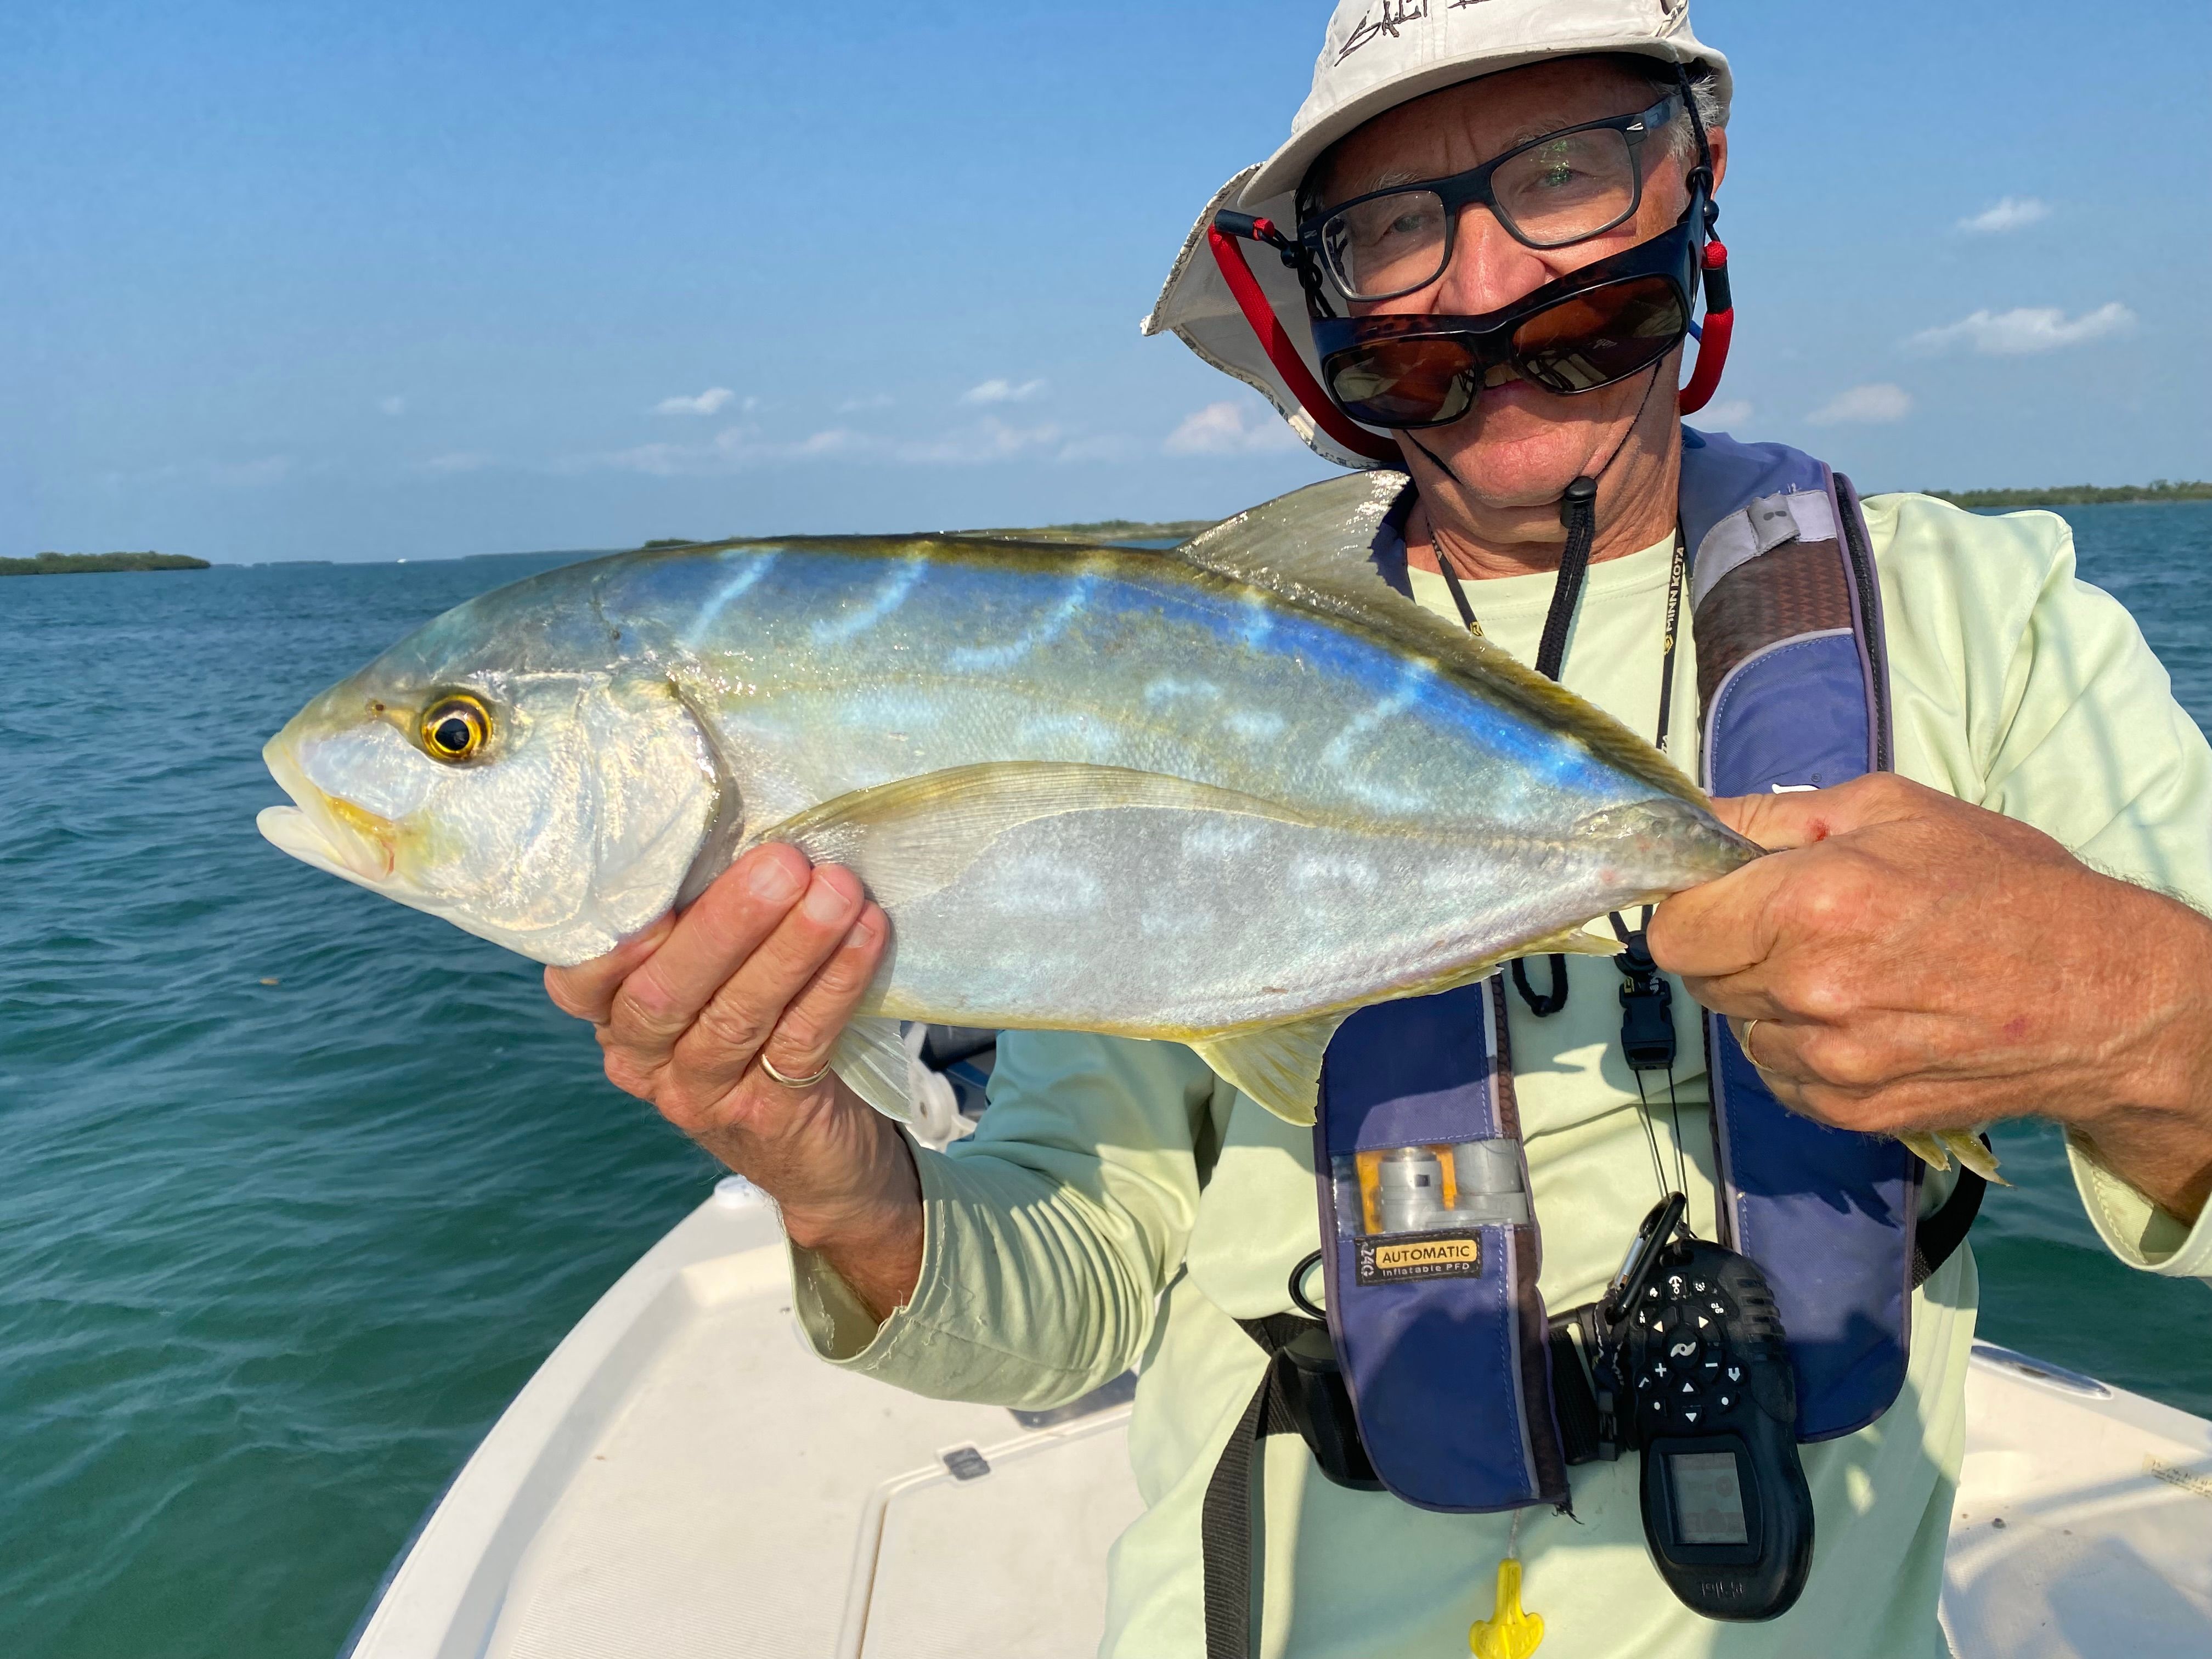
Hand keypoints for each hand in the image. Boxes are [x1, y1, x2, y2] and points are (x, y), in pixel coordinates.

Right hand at [544, 843, 922, 1317]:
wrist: (820, 1155)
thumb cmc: (759, 1028)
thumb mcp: (715, 976)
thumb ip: (705, 918)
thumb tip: (747, 820)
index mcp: (614, 1013)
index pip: (578, 974)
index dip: (615, 929)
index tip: (666, 867)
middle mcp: (642, 1058)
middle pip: (665, 992)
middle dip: (726, 922)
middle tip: (783, 862)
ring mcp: (700, 1095)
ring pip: (735, 1015)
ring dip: (792, 946)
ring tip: (838, 888)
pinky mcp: (768, 1116)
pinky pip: (802, 1040)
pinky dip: (837, 982)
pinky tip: (868, 933)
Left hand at [1648, 775, 2211, 1222]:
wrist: (2101, 998)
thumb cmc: (2005, 887)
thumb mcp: (1889, 808)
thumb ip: (1773, 817)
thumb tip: (1694, 820)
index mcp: (1809, 904)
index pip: (1673, 926)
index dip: (1691, 905)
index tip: (1720, 893)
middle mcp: (1807, 990)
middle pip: (1699, 976)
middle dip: (1730, 944)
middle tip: (1795, 923)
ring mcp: (1828, 1060)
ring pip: (1739, 1026)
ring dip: (1768, 998)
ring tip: (1845, 969)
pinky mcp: (1849, 1111)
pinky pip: (1779, 1073)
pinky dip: (1801, 1047)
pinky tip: (1863, 1016)